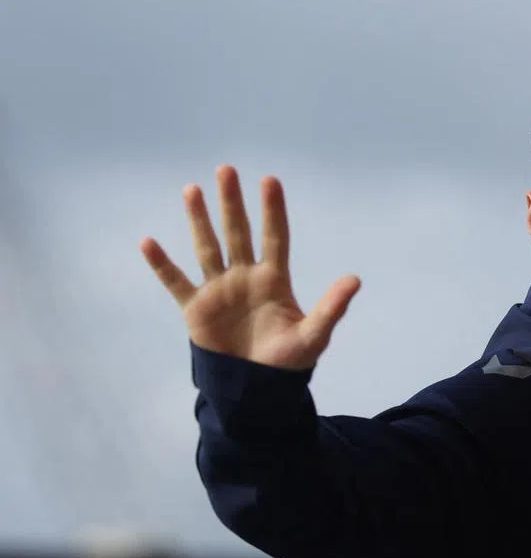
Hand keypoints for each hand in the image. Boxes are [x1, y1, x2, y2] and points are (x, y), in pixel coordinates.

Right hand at [141, 165, 359, 370]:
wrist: (256, 388)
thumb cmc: (288, 361)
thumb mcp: (314, 335)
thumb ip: (332, 307)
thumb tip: (355, 279)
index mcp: (274, 280)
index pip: (274, 238)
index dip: (272, 211)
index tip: (270, 181)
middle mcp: (245, 278)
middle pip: (238, 233)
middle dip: (232, 203)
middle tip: (226, 169)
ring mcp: (219, 290)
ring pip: (207, 248)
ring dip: (199, 220)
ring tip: (192, 189)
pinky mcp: (196, 309)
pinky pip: (176, 282)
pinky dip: (162, 265)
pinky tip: (148, 242)